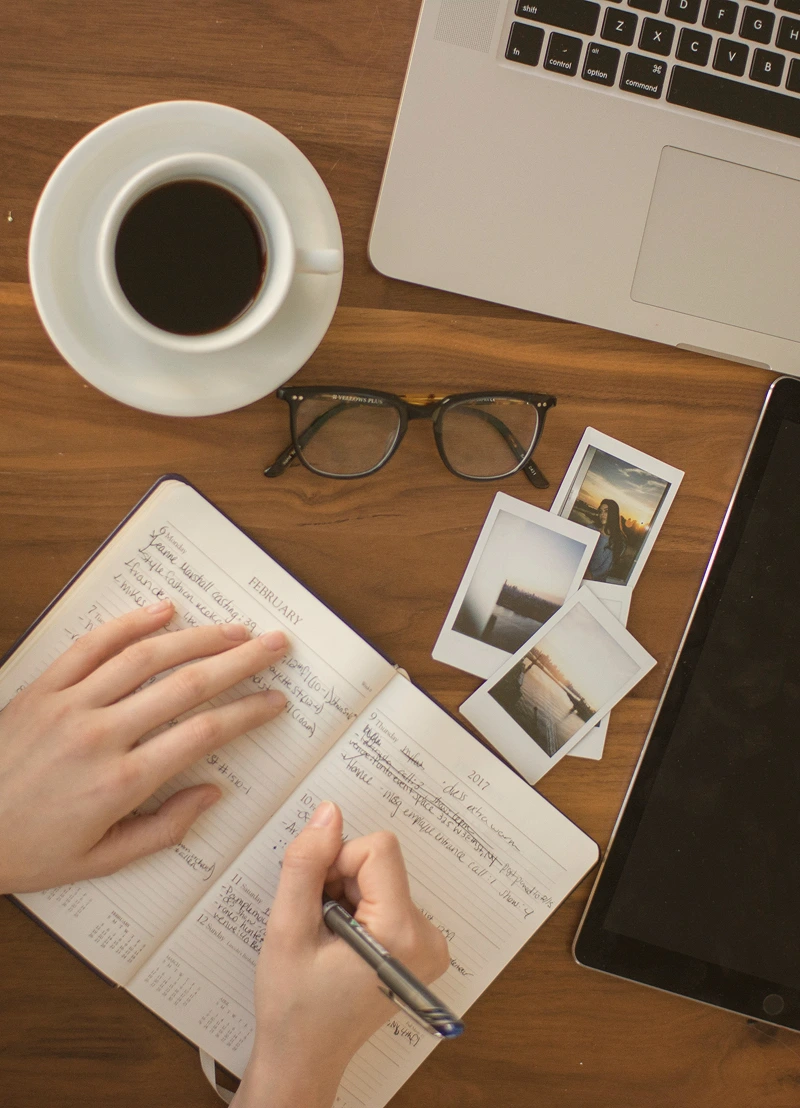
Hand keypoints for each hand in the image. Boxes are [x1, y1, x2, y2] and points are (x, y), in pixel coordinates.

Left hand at [0, 600, 286, 893]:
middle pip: (187, 684)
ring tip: (234, 628)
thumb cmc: (27, 850)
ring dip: (198, 637)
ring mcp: (70, 705)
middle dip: (240, 661)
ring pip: (146, 657)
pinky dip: (131, 624)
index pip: (203, 733)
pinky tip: (164, 611)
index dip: (247, 712)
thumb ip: (163, 828)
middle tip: (275, 645)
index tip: (275, 700)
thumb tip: (211, 794)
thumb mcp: (101, 860)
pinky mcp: (43, 688)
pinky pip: (93, 645)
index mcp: (120, 783)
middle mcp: (101, 735)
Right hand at [233, 802, 449, 1107]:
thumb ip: (306, 865)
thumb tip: (328, 813)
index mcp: (402, 933)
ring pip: (380, 876)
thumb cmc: (293, 1006)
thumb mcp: (287, 930)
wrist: (304, 1058)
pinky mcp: (419, 946)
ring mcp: (428, 944)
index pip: (377, 849)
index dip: (336, 863)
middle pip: (380, 862)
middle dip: (339, 881)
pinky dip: (357, 908)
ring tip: (326, 939)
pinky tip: (340, 943)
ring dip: (345, 895)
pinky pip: (386, 895)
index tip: (316, 900)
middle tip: (317, 925)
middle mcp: (428, 937)